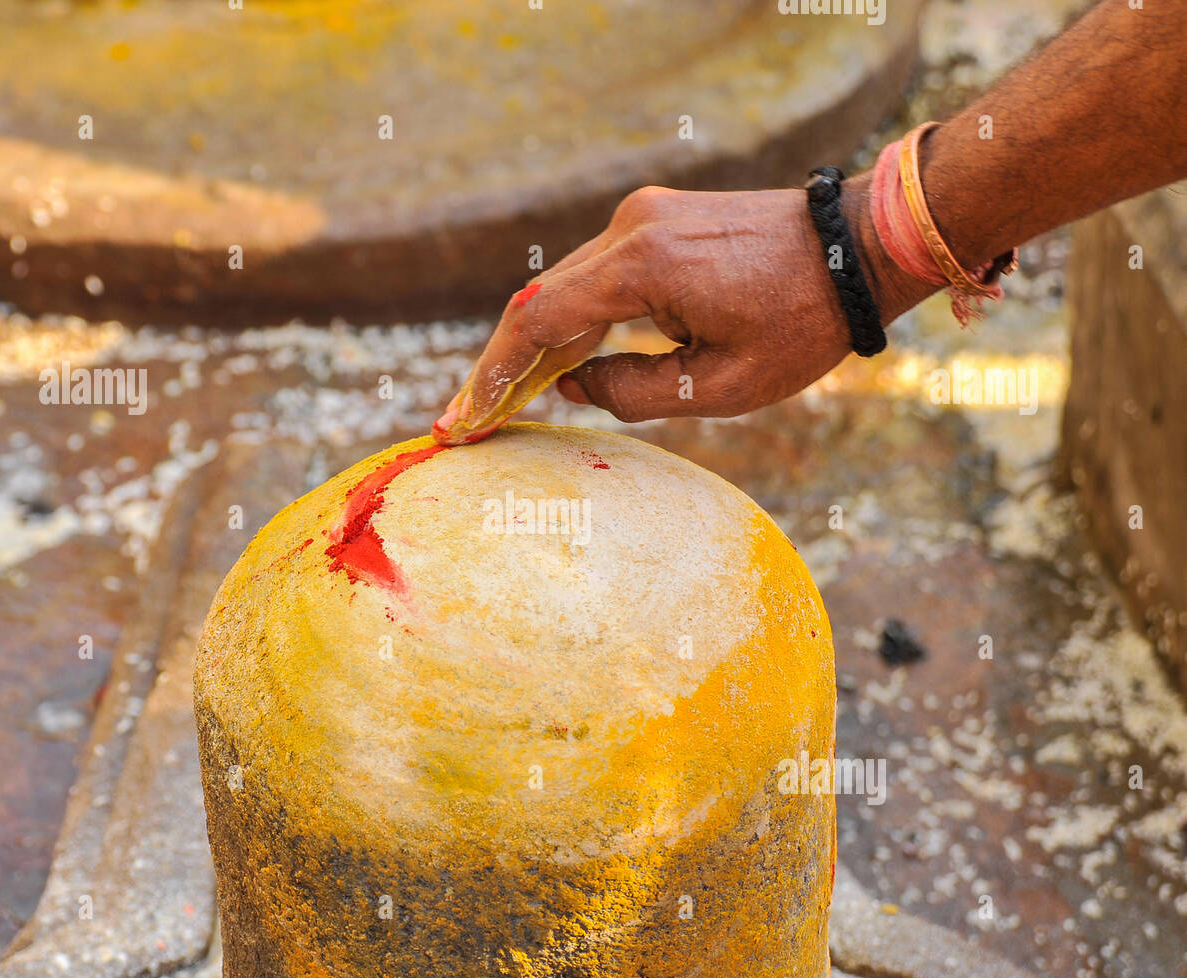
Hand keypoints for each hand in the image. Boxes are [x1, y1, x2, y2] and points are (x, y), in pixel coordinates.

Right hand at [433, 177, 935, 443]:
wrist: (856, 251)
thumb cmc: (801, 324)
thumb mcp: (720, 386)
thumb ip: (632, 392)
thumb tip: (569, 385)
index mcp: (642, 266)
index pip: (539, 324)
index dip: (494, 376)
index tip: (461, 420)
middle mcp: (630, 228)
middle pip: (539, 303)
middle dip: (500, 366)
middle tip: (465, 420)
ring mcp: (642, 218)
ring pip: (565, 289)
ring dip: (534, 346)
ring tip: (500, 402)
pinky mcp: (656, 222)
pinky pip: (595, 277)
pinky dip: (571, 322)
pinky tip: (553, 365)